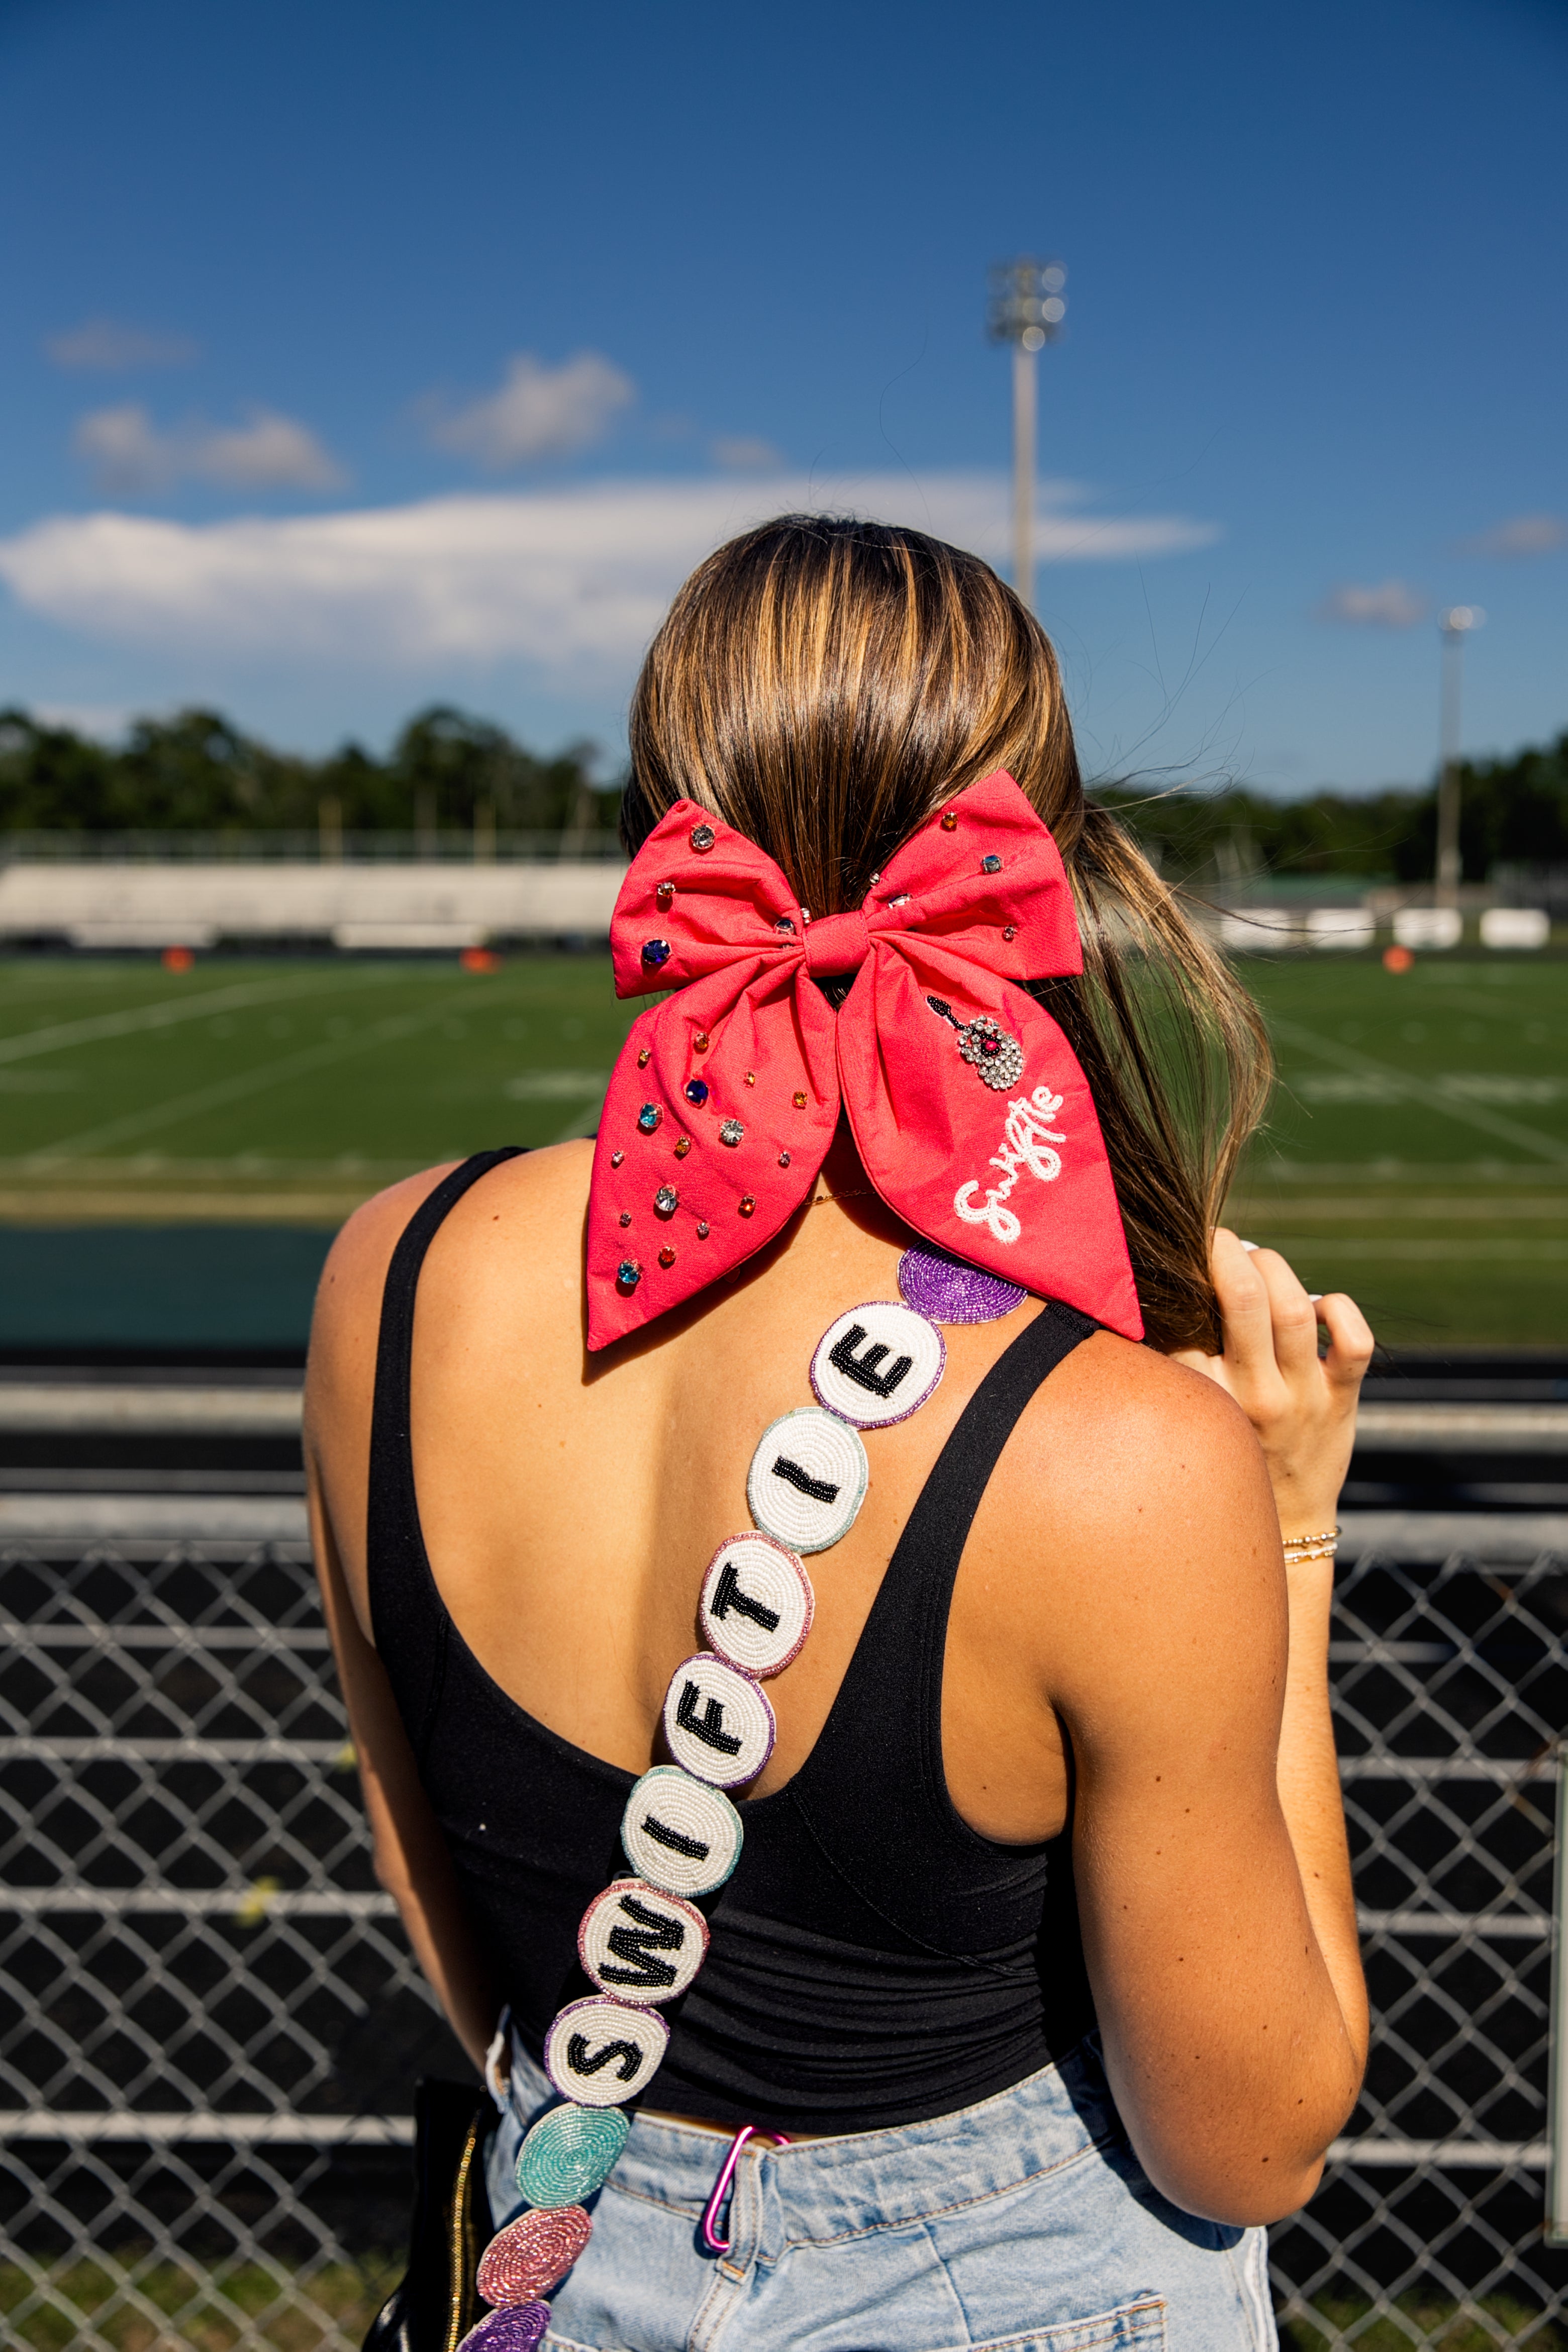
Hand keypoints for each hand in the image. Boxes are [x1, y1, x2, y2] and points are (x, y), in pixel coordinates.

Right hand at [1170, 1230, 1373, 1540]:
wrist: (1283, 1525)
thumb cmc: (1224, 1457)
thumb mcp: (1189, 1417)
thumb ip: (1171, 1365)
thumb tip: (1156, 1294)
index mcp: (1207, 1400)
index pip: (1184, 1320)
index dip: (1179, 1274)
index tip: (1176, 1257)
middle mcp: (1255, 1397)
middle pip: (1242, 1297)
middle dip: (1226, 1250)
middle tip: (1217, 1238)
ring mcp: (1303, 1398)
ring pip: (1294, 1309)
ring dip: (1274, 1268)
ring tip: (1258, 1261)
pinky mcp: (1342, 1399)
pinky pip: (1352, 1341)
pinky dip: (1338, 1309)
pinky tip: (1316, 1306)